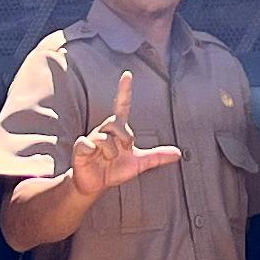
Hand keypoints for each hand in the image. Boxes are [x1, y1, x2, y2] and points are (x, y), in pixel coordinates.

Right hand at [68, 68, 182, 201]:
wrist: (96, 185)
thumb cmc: (115, 170)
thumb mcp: (139, 163)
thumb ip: (157, 157)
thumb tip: (179, 153)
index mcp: (118, 130)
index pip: (122, 105)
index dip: (125, 90)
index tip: (128, 74)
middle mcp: (105, 130)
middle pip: (115, 122)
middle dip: (124, 138)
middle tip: (124, 150)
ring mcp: (92, 138)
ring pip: (104, 138)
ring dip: (111, 153)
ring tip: (108, 160)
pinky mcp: (81, 148)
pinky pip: (86, 144)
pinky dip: (91, 151)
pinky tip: (92, 156)